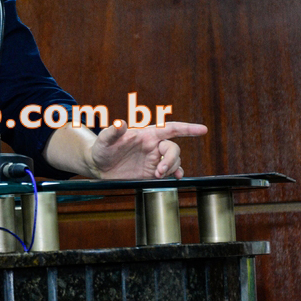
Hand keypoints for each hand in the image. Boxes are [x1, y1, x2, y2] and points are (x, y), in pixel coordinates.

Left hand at [90, 120, 207, 179]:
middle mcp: (153, 146)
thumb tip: (120, 124)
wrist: (98, 166)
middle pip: (174, 148)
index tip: (202, 130)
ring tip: (157, 175)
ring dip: (170, 168)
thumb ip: (113, 132)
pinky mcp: (152, 172)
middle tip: (159, 170)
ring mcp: (154, 159)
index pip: (170, 129)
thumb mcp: (104, 140)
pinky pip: (170, 172)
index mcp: (146, 135)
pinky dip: (176, 174)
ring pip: (174, 161)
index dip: (187, 128)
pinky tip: (175, 177)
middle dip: (171, 159)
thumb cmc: (102, 149)